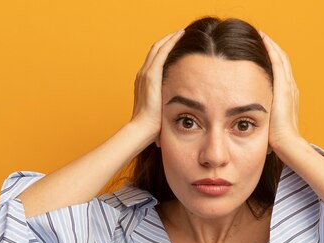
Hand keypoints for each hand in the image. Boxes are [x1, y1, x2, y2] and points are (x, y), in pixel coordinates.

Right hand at [130, 29, 184, 143]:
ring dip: (170, 38)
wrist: (142, 129)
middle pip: (155, 50)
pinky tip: (180, 35)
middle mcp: (142, 74)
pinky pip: (161, 53)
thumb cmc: (152, 126)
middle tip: (180, 33)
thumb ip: (166, 106)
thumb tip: (178, 113)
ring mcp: (145, 74)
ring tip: (181, 31)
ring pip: (158, 48)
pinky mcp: (151, 75)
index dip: (164, 50)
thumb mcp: (160, 111)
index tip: (176, 45)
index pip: (154, 61)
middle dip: (167, 40)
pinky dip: (170, 42)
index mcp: (143, 82)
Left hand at [260, 32, 304, 150]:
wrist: (287, 144)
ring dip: (271, 45)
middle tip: (261, 37)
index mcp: (288, 96)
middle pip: (283, 61)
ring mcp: (289, 86)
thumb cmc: (276, 140)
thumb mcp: (268, 125)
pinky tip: (263, 39)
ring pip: (281, 58)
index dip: (273, 60)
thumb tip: (246, 123)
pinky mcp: (284, 86)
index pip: (281, 72)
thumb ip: (261, 118)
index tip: (261, 52)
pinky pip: (278, 61)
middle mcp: (291, 88)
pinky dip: (271, 49)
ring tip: (261, 34)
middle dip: (272, 49)